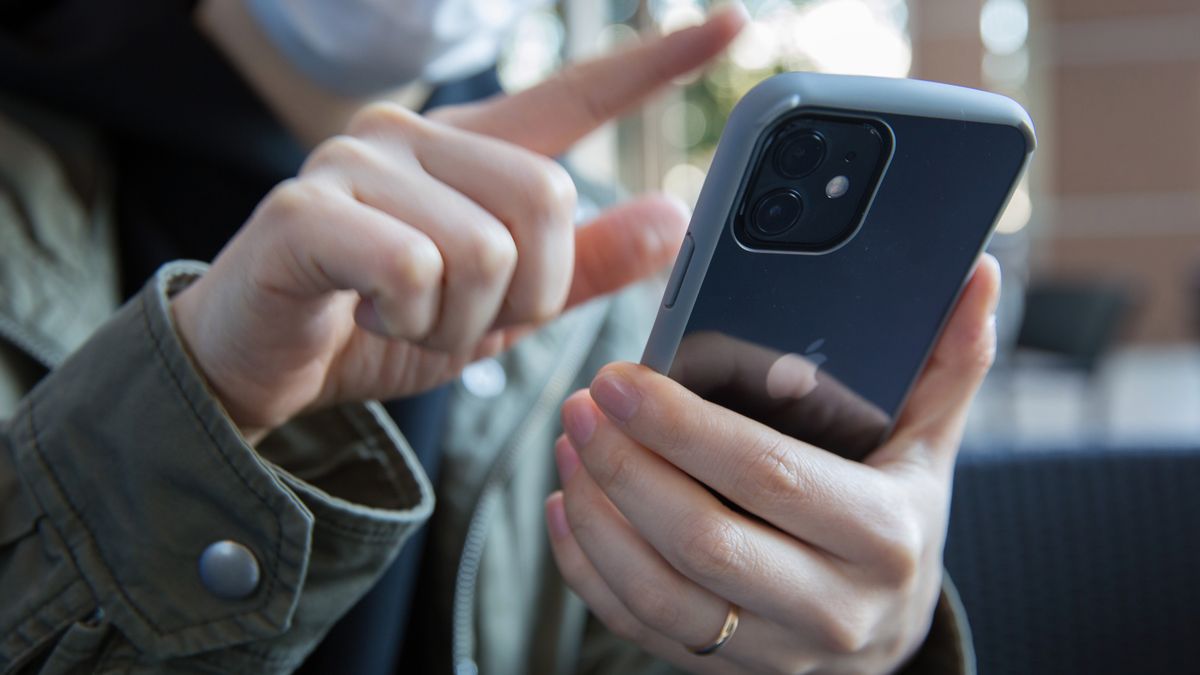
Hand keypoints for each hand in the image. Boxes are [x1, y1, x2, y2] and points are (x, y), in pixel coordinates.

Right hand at [172, 8, 746, 439]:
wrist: (265, 364)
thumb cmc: (383, 326)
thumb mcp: (501, 307)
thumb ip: (585, 266)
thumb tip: (674, 216)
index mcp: (471, 150)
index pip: (576, 95)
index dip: (655, 65)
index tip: (732, 26)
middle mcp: (416, 134)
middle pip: (546, 198)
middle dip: (526, 293)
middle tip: (470, 320)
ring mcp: (358, 162)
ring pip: (483, 248)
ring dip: (462, 321)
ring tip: (411, 321)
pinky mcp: (307, 209)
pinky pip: (416, 269)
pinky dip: (411, 321)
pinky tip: (371, 318)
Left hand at [547, 256, 1001, 672]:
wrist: (890, 628)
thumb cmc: (897, 515)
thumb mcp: (928, 444)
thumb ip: (947, 363)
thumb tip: (975, 277)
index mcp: (882, 533)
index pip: (767, 474)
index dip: (684, 427)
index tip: (621, 378)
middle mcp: (833, 606)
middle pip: (703, 540)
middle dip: (626, 466)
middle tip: (582, 403)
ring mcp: (777, 652)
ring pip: (659, 594)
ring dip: (597, 515)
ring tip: (568, 445)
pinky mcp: (726, 674)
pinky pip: (640, 627)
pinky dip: (589, 570)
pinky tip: (567, 509)